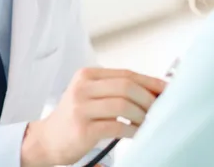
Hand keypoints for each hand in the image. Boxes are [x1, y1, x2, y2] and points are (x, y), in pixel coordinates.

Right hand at [20, 68, 165, 166]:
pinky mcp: (83, 129)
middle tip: (159, 110)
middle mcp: (82, 87)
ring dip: (142, 115)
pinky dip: (133, 131)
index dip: (149, 82)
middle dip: (148, 98)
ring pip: (123, 105)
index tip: (165, 90)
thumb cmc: (75, 117)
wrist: (47, 139)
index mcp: (86, 75)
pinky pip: (117, 126)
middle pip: (126, 86)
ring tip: (147, 123)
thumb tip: (153, 91)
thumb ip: (115, 89)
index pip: (125, 74)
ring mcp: (81, 107)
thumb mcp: (90, 95)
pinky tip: (136, 133)